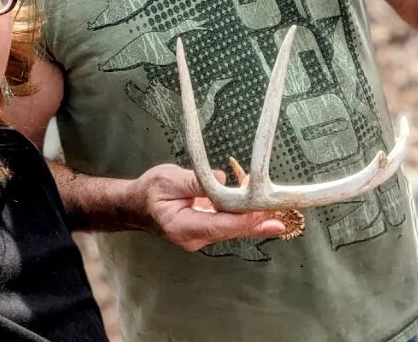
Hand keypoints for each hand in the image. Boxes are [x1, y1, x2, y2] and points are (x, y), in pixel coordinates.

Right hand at [131, 164, 286, 251]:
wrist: (135, 205)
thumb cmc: (149, 192)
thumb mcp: (168, 179)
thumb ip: (195, 181)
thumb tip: (221, 179)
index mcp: (183, 227)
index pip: (220, 225)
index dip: (243, 219)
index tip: (262, 209)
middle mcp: (195, 237)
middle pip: (231, 231)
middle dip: (256, 220)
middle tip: (282, 214)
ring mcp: (201, 236)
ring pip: (233, 229)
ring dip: (254, 218)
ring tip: (281, 213)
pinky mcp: (206, 229)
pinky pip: (229, 225)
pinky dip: (245, 217)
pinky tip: (264, 211)